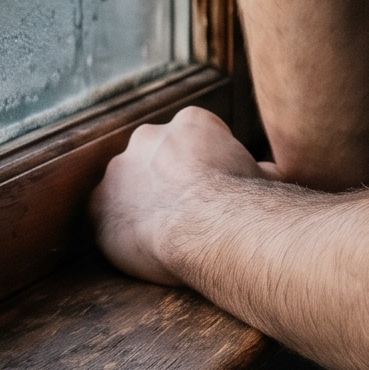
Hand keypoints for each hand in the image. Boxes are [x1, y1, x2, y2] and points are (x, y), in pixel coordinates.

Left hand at [92, 106, 270, 285]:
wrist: (212, 229)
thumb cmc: (246, 204)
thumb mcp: (266, 177)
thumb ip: (257, 169)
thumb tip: (268, 173)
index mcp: (191, 122)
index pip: (194, 137)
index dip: (207, 165)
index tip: (215, 189)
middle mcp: (149, 136)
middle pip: (155, 155)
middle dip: (167, 178)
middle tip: (186, 212)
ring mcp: (119, 169)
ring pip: (127, 184)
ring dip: (140, 202)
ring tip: (163, 234)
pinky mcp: (99, 203)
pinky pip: (104, 214)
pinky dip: (117, 228)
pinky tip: (140, 247)